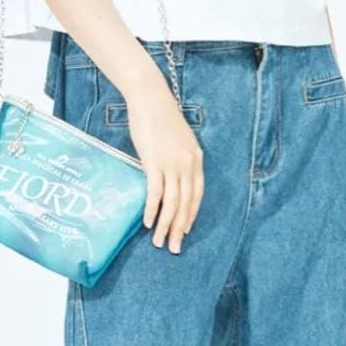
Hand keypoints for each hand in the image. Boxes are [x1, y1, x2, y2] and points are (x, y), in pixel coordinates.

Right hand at [125, 73, 204, 253]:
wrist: (150, 98)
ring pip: (172, 202)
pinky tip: (148, 223)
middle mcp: (188, 164)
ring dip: (166, 225)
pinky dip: (153, 209)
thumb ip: (177, 157)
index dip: (191, 214)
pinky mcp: (155, 162)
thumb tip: (168, 174)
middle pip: (186, 203)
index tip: (186, 230)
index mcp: (195, 159)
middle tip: (174, 248)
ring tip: (160, 242)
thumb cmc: (160, 117)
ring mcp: (172, 163)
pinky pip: (156, 192)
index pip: (197, 194)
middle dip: (180, 228)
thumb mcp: (176, 139)